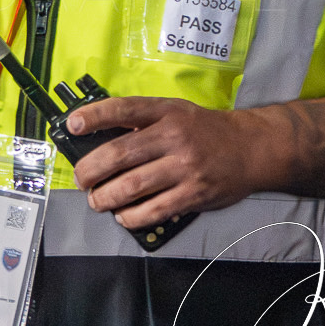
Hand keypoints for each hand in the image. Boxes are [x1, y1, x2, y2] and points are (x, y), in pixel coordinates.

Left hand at [65, 95, 265, 229]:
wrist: (252, 147)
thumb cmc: (205, 130)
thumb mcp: (175, 111)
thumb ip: (142, 120)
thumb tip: (99, 136)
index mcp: (166, 112)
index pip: (123, 109)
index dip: (94, 115)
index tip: (72, 124)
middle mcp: (174, 137)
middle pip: (120, 154)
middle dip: (91, 170)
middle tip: (82, 179)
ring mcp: (185, 167)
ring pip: (132, 186)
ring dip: (106, 197)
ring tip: (98, 200)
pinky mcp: (194, 194)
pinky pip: (155, 209)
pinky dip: (132, 216)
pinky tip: (123, 215)